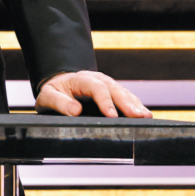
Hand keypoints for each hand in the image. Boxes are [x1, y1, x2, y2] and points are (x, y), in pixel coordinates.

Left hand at [36, 70, 151, 118]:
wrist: (58, 86)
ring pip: (122, 91)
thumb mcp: (48, 96)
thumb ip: (58, 102)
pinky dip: (135, 105)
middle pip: (114, 88)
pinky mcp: (111, 93)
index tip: (112, 115)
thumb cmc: (54, 92)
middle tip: (138, 116)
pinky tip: (144, 114)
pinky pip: (125, 97)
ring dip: (135, 104)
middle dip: (126, 102)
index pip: (95, 87)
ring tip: (146, 116)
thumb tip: (74, 110)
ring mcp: (105, 85)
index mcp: (80, 79)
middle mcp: (95, 79)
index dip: (105, 101)